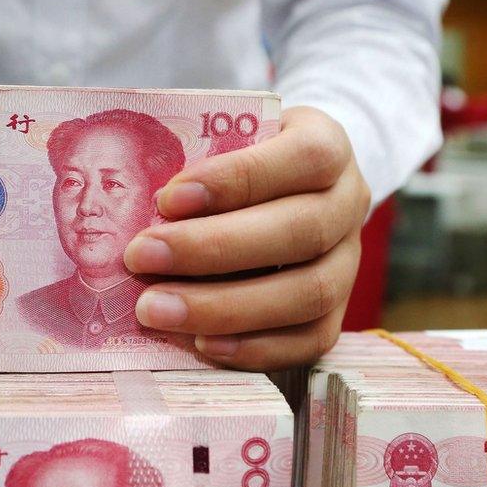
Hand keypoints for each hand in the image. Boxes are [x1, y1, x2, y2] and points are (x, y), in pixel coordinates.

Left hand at [124, 107, 370, 370]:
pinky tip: (199, 343)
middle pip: (301, 230)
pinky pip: (310, 340)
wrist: (283, 194)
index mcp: (327, 145)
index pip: (303, 157)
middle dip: (213, 248)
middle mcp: (348, 204)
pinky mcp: (336, 314)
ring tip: (156, 310)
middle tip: (141, 257)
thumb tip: (137, 209)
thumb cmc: (238, 162)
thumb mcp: (223, 140)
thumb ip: (194, 161)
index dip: (237, 178)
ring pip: (308, 292)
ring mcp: (349, 264)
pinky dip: (253, 346)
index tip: (168, 198)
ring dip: (225, 306)